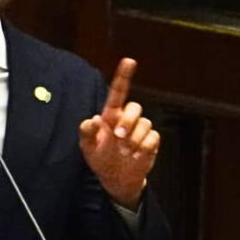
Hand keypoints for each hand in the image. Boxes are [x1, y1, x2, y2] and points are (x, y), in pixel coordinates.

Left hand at [78, 58, 160, 208]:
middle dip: (128, 121)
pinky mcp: (151, 142)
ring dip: (133, 140)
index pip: (118, 92)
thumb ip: (86, 132)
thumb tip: (94, 119)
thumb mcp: (87, 147)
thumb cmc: (100, 158)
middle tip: (118, 137)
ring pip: (145, 124)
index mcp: (111, 115)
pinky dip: (143, 148)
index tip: (129, 61)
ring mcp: (140, 130)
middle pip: (136, 108)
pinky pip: (152, 138)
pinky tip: (135, 156)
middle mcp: (127, 119)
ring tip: (124, 152)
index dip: (123, 76)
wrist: (115, 179)